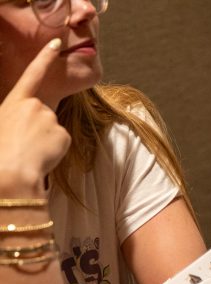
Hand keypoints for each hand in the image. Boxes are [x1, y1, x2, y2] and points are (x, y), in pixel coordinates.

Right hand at [0, 38, 70, 196]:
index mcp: (15, 101)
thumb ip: (14, 117)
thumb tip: (23, 124)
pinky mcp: (63, 134)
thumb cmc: (0, 151)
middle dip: (38, 129)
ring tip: (29, 153)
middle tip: (23, 145)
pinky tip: (41, 157)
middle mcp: (35, 106)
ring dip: (44, 141)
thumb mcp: (3, 123)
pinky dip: (53, 151)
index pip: (32, 74)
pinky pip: (60, 142)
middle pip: (43, 115)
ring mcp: (51, 119)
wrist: (10, 172)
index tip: (55, 43)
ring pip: (52, 130)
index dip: (45, 57)